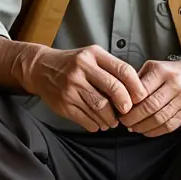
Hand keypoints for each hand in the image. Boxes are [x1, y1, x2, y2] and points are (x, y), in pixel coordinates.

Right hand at [25, 45, 147, 131]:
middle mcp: (81, 69)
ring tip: (113, 121)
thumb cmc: (72, 64)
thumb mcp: (91, 56)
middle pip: (113, 89)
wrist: (40, 69)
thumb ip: (111, 69)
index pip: (123, 70)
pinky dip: (97, 124)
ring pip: (101, 107)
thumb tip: (135, 92)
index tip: (140, 97)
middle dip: (125, 105)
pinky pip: (86, 119)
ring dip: (111, 119)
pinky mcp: (63, 103)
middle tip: (127, 111)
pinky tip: (98, 123)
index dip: (136, 86)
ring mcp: (71, 87)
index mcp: (93, 55)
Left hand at [120, 59, 180, 136]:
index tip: (119, 109)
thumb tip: (119, 96)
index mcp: (162, 71)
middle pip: (150, 107)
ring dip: (142, 127)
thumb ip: (137, 80)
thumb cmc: (170, 72)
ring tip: (133, 127)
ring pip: (159, 119)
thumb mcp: (153, 67)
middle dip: (133, 117)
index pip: (141, 90)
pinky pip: (169, 126)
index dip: (128, 103)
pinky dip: (154, 132)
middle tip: (123, 121)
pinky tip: (145, 130)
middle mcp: (174, 85)